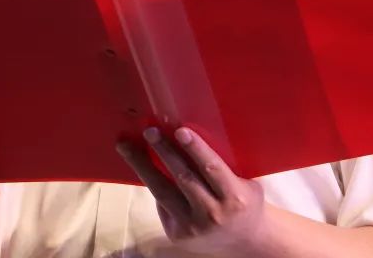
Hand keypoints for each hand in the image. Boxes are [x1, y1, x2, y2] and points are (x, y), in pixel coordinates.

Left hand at [117, 126, 267, 255]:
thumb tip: (188, 136)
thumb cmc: (244, 203)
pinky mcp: (177, 234)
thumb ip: (222, 167)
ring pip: (163, 191)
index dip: (196, 149)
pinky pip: (162, 204)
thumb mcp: (245, 184)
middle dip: (164, 152)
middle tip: (150, 131)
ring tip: (126, 146)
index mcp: (234, 198)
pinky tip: (141, 166)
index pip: (212, 169)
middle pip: (183, 178)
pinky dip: (153, 183)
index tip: (180, 130)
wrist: (246, 242)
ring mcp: (192, 226)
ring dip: (143, 166)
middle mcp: (212, 213)